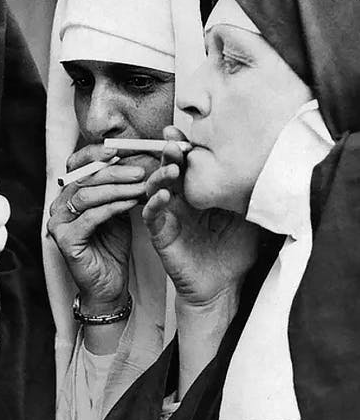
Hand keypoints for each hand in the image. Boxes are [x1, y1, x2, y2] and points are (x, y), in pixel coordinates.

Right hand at [47, 144, 144, 310]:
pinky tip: (132, 202)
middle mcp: (58, 206)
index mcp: (67, 195)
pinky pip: (91, 216)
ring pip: (87, 195)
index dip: (97, 154)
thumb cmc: (112, 247)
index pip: (76, 165)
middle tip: (141, 169)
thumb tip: (135, 158)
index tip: (124, 149)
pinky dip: (113, 207)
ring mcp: (58, 223)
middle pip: (84, 178)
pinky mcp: (65, 240)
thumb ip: (118, 187)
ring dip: (117, 187)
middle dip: (115, 171)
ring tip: (141, 185)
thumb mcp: (117, 209)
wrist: (108, 284)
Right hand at [142, 127, 258, 306]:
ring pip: (155, 187)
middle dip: (169, 152)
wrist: (223, 287)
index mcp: (199, 193)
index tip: (188, 132)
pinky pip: (150, 214)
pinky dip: (154, 203)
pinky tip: (163, 196)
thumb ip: (248, 194)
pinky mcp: (160, 234)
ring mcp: (169, 216)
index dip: (186, 147)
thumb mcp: (248, 218)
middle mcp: (181, 201)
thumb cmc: (234, 254)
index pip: (189, 164)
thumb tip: (269, 168)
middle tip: (174, 142)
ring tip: (172, 167)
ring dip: (160, 174)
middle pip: (169, 169)